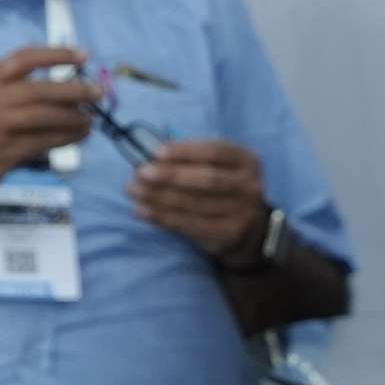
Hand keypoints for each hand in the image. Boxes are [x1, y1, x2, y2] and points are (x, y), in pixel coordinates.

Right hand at [0, 45, 99, 196]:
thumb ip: (10, 92)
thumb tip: (61, 90)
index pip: (25, 58)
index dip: (57, 55)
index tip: (83, 56)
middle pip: (41, 89)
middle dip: (75, 90)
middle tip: (97, 92)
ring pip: (47, 117)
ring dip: (75, 118)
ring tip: (91, 120)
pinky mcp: (5, 151)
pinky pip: (44, 142)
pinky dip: (66, 138)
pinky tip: (79, 136)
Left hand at [132, 136, 273, 264]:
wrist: (246, 224)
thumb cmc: (220, 183)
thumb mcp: (215, 164)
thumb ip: (189, 158)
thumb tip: (150, 156)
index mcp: (246, 160)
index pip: (215, 151)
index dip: (184, 151)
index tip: (156, 152)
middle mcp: (250, 185)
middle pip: (207, 179)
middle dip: (170, 175)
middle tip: (140, 173)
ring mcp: (243, 212)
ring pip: (195, 204)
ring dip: (159, 197)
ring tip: (134, 191)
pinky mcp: (229, 233)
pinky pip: (190, 224)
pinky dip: (162, 217)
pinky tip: (142, 210)